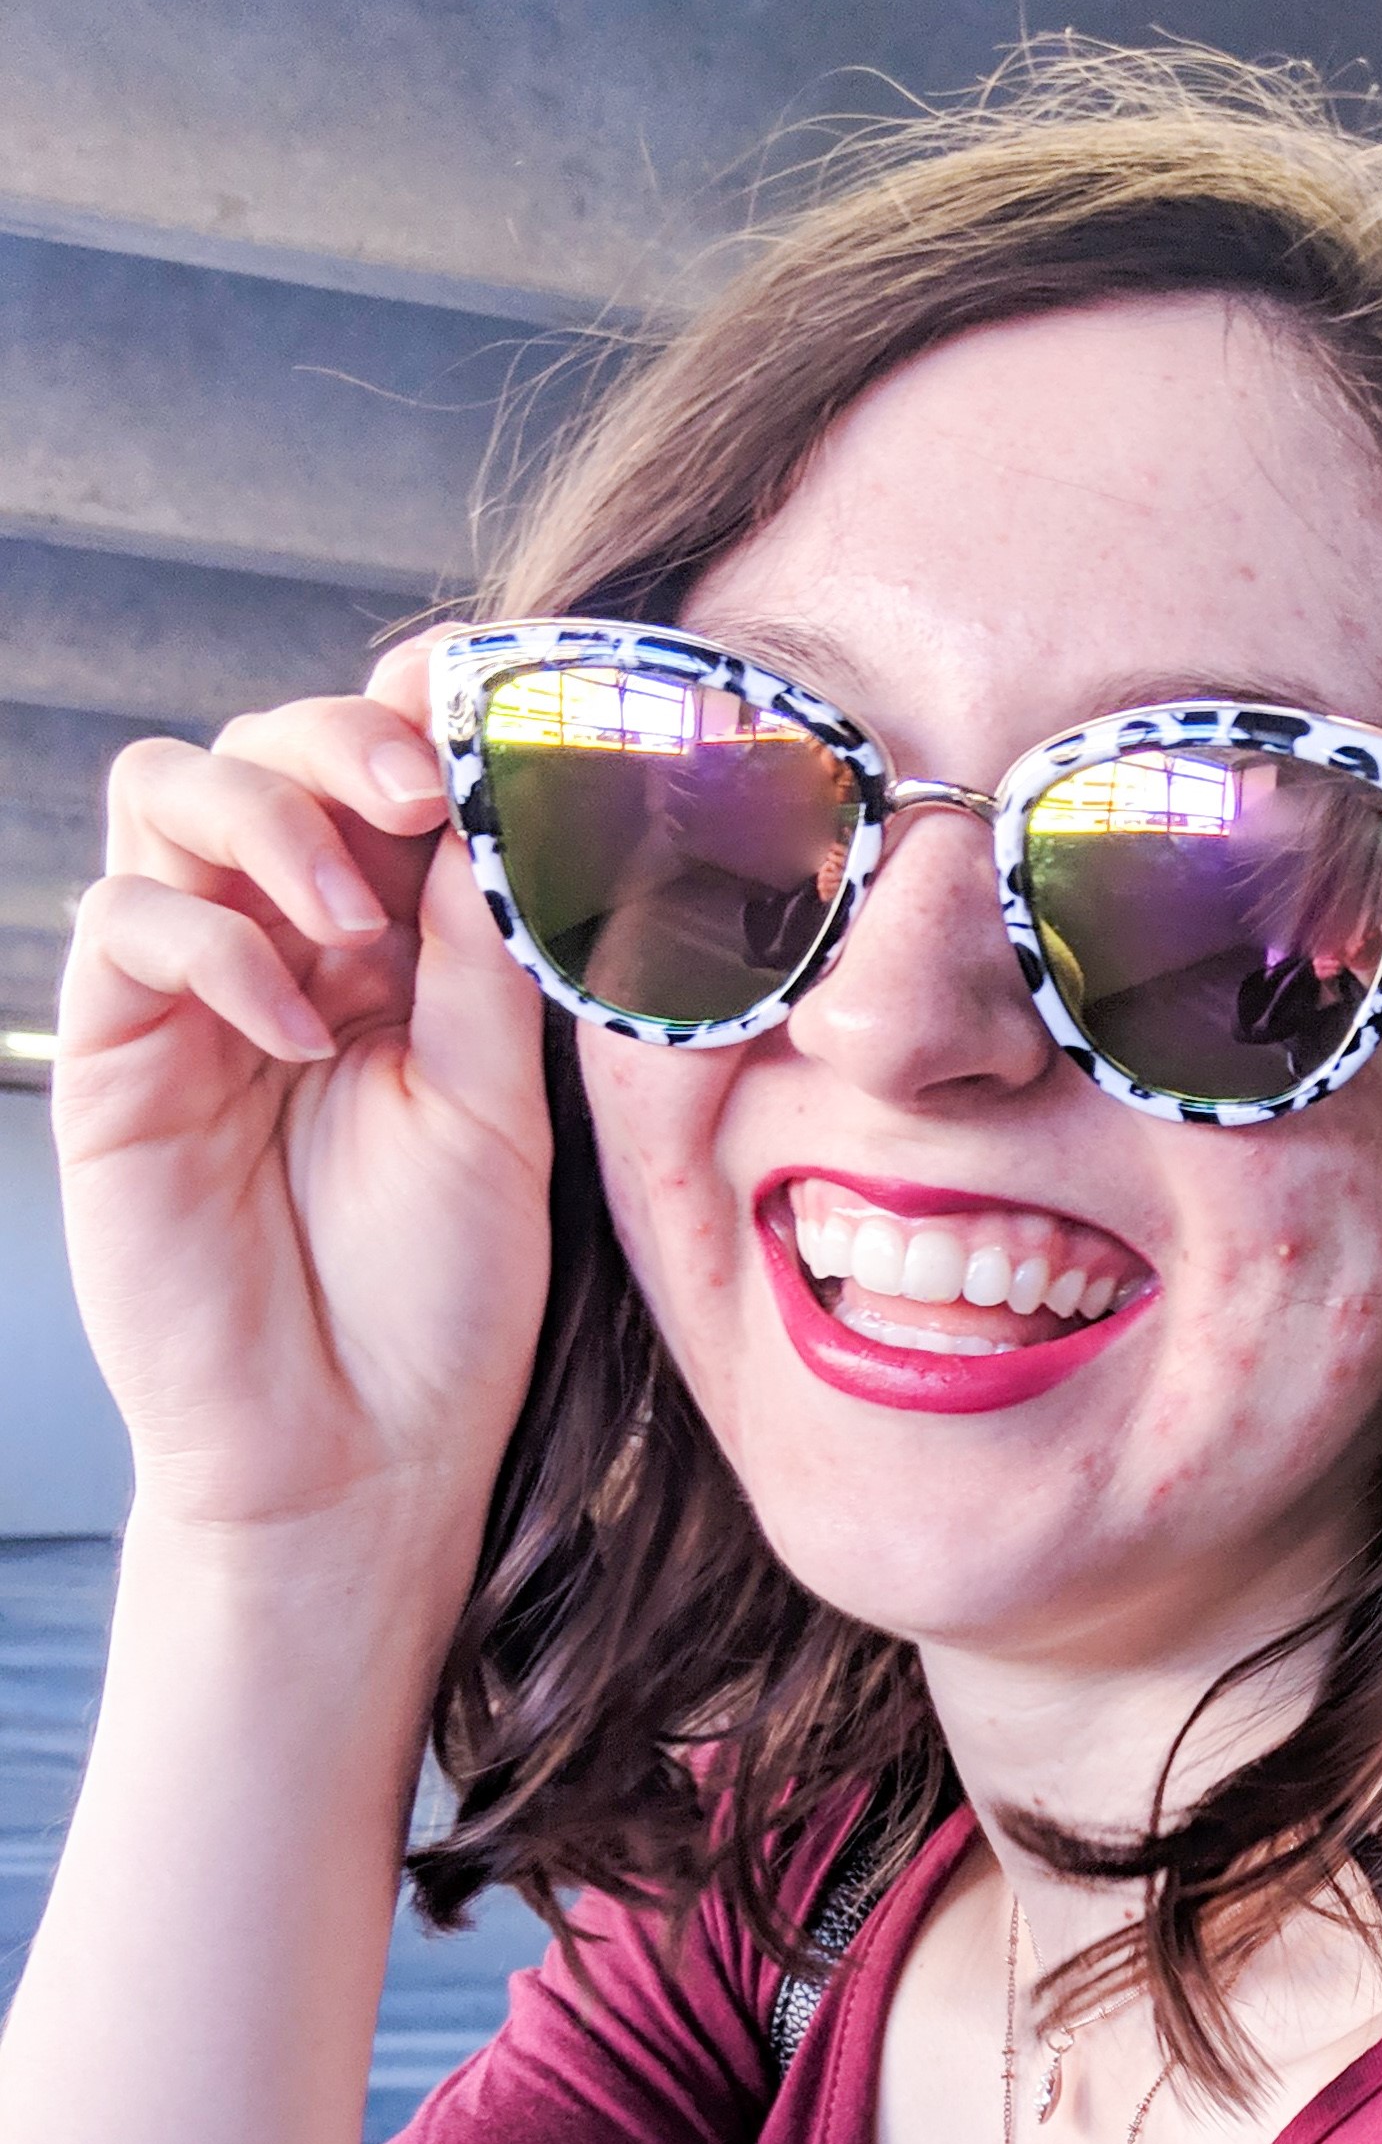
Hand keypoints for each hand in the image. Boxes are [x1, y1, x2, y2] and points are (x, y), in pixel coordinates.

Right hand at [50, 636, 552, 1562]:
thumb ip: (486, 962)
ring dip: (268, 815)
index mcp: (395, 955)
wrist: (354, 1456)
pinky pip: (128, 920)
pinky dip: (213, 939)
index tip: (495, 687)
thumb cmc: (439, 1306)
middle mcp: (287, 949)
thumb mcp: (500, 1115)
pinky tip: (292, 1025)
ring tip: (351, 922)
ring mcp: (193, 992)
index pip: (384, 782)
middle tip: (419, 789)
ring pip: (171, 794)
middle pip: (267, 749)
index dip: (425, 710)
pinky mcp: (119, 1052)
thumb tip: (493, 806)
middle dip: (341, 737)